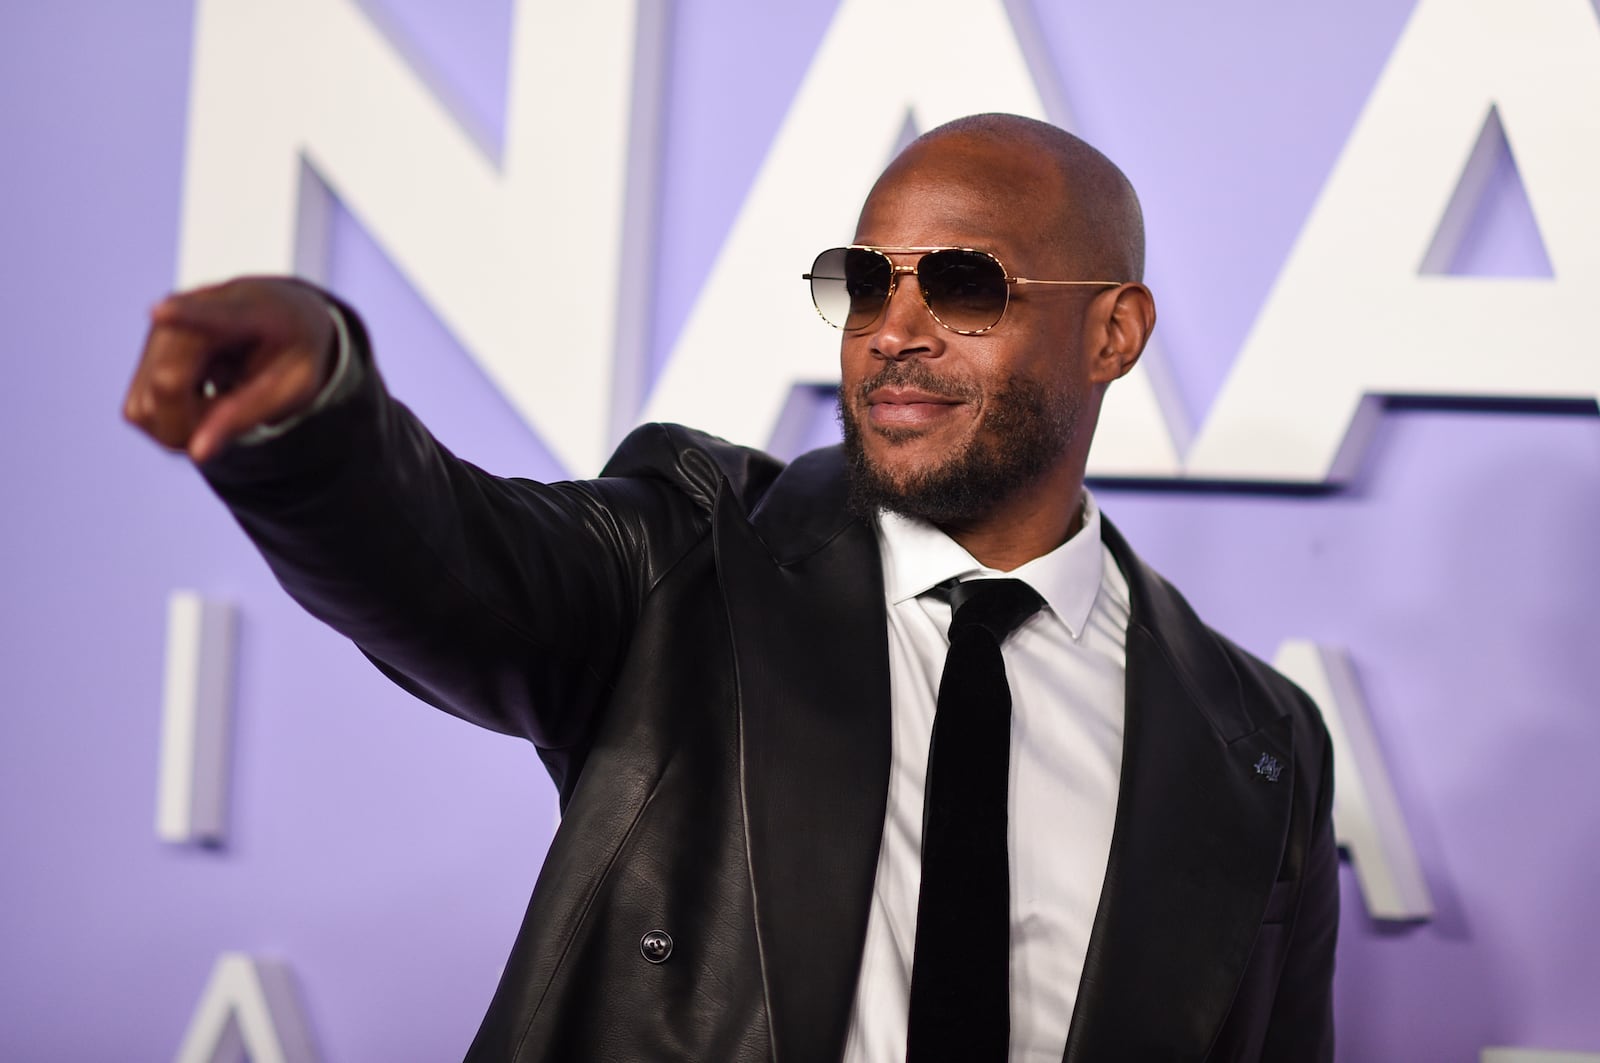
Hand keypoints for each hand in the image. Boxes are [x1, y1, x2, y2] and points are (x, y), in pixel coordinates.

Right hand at [124, 276, 335, 462]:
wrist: (277, 311)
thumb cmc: (292, 350)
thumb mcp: (295, 386)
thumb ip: (247, 414)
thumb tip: (196, 454)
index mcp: (248, 310)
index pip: (213, 315)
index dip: (184, 315)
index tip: (159, 313)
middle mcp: (190, 311)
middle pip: (167, 384)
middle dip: (195, 423)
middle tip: (236, 416)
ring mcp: (160, 332)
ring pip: (145, 407)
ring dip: (183, 425)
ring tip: (225, 400)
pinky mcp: (144, 354)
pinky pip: (139, 412)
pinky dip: (172, 421)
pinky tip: (203, 397)